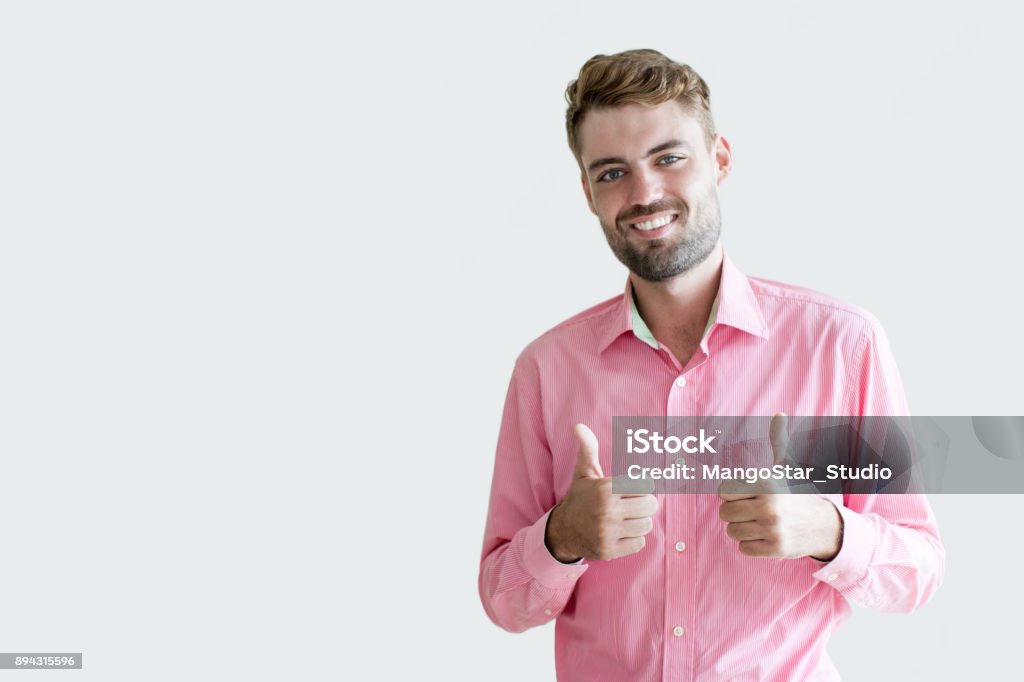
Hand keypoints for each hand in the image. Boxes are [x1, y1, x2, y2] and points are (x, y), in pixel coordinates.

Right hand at [545, 424, 658, 561]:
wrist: (562, 531)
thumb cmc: (580, 498)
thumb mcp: (583, 473)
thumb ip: (587, 448)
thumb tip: (578, 425)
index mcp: (605, 489)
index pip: (646, 485)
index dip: (640, 487)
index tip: (629, 490)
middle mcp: (607, 511)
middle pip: (651, 506)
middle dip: (643, 505)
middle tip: (630, 505)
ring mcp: (608, 533)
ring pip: (646, 525)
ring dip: (638, 522)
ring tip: (624, 519)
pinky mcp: (610, 551)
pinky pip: (639, 543)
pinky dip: (633, 539)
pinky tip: (620, 533)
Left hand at [718, 413, 842, 559]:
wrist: (824, 525)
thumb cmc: (796, 492)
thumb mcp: (787, 466)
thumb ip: (778, 440)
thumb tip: (780, 414)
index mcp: (767, 483)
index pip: (723, 490)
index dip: (732, 494)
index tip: (748, 494)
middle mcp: (770, 506)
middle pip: (724, 513)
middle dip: (735, 513)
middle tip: (754, 511)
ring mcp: (773, 529)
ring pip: (731, 532)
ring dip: (743, 530)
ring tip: (761, 523)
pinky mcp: (775, 549)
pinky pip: (743, 548)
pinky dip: (751, 545)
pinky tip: (766, 536)